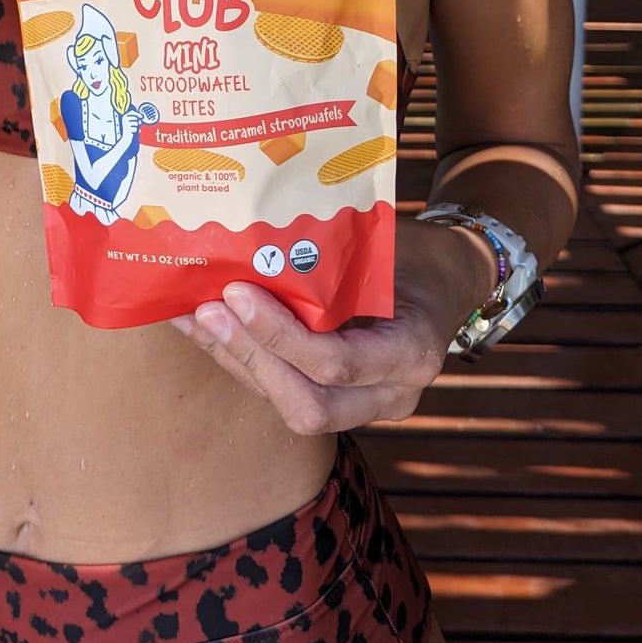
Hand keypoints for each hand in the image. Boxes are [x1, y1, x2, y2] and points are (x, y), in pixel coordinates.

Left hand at [170, 215, 495, 434]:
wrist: (450, 281)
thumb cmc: (417, 255)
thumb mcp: (390, 246)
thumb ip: (336, 256)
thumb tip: (258, 235)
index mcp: (413, 353)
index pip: (338, 364)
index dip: (281, 337)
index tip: (237, 293)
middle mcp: (391, 395)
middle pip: (308, 404)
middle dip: (250, 358)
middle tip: (206, 310)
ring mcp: (366, 406)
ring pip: (289, 404)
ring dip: (236, 361)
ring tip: (191, 317)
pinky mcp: (338, 401)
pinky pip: (286, 391)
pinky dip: (244, 360)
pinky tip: (206, 327)